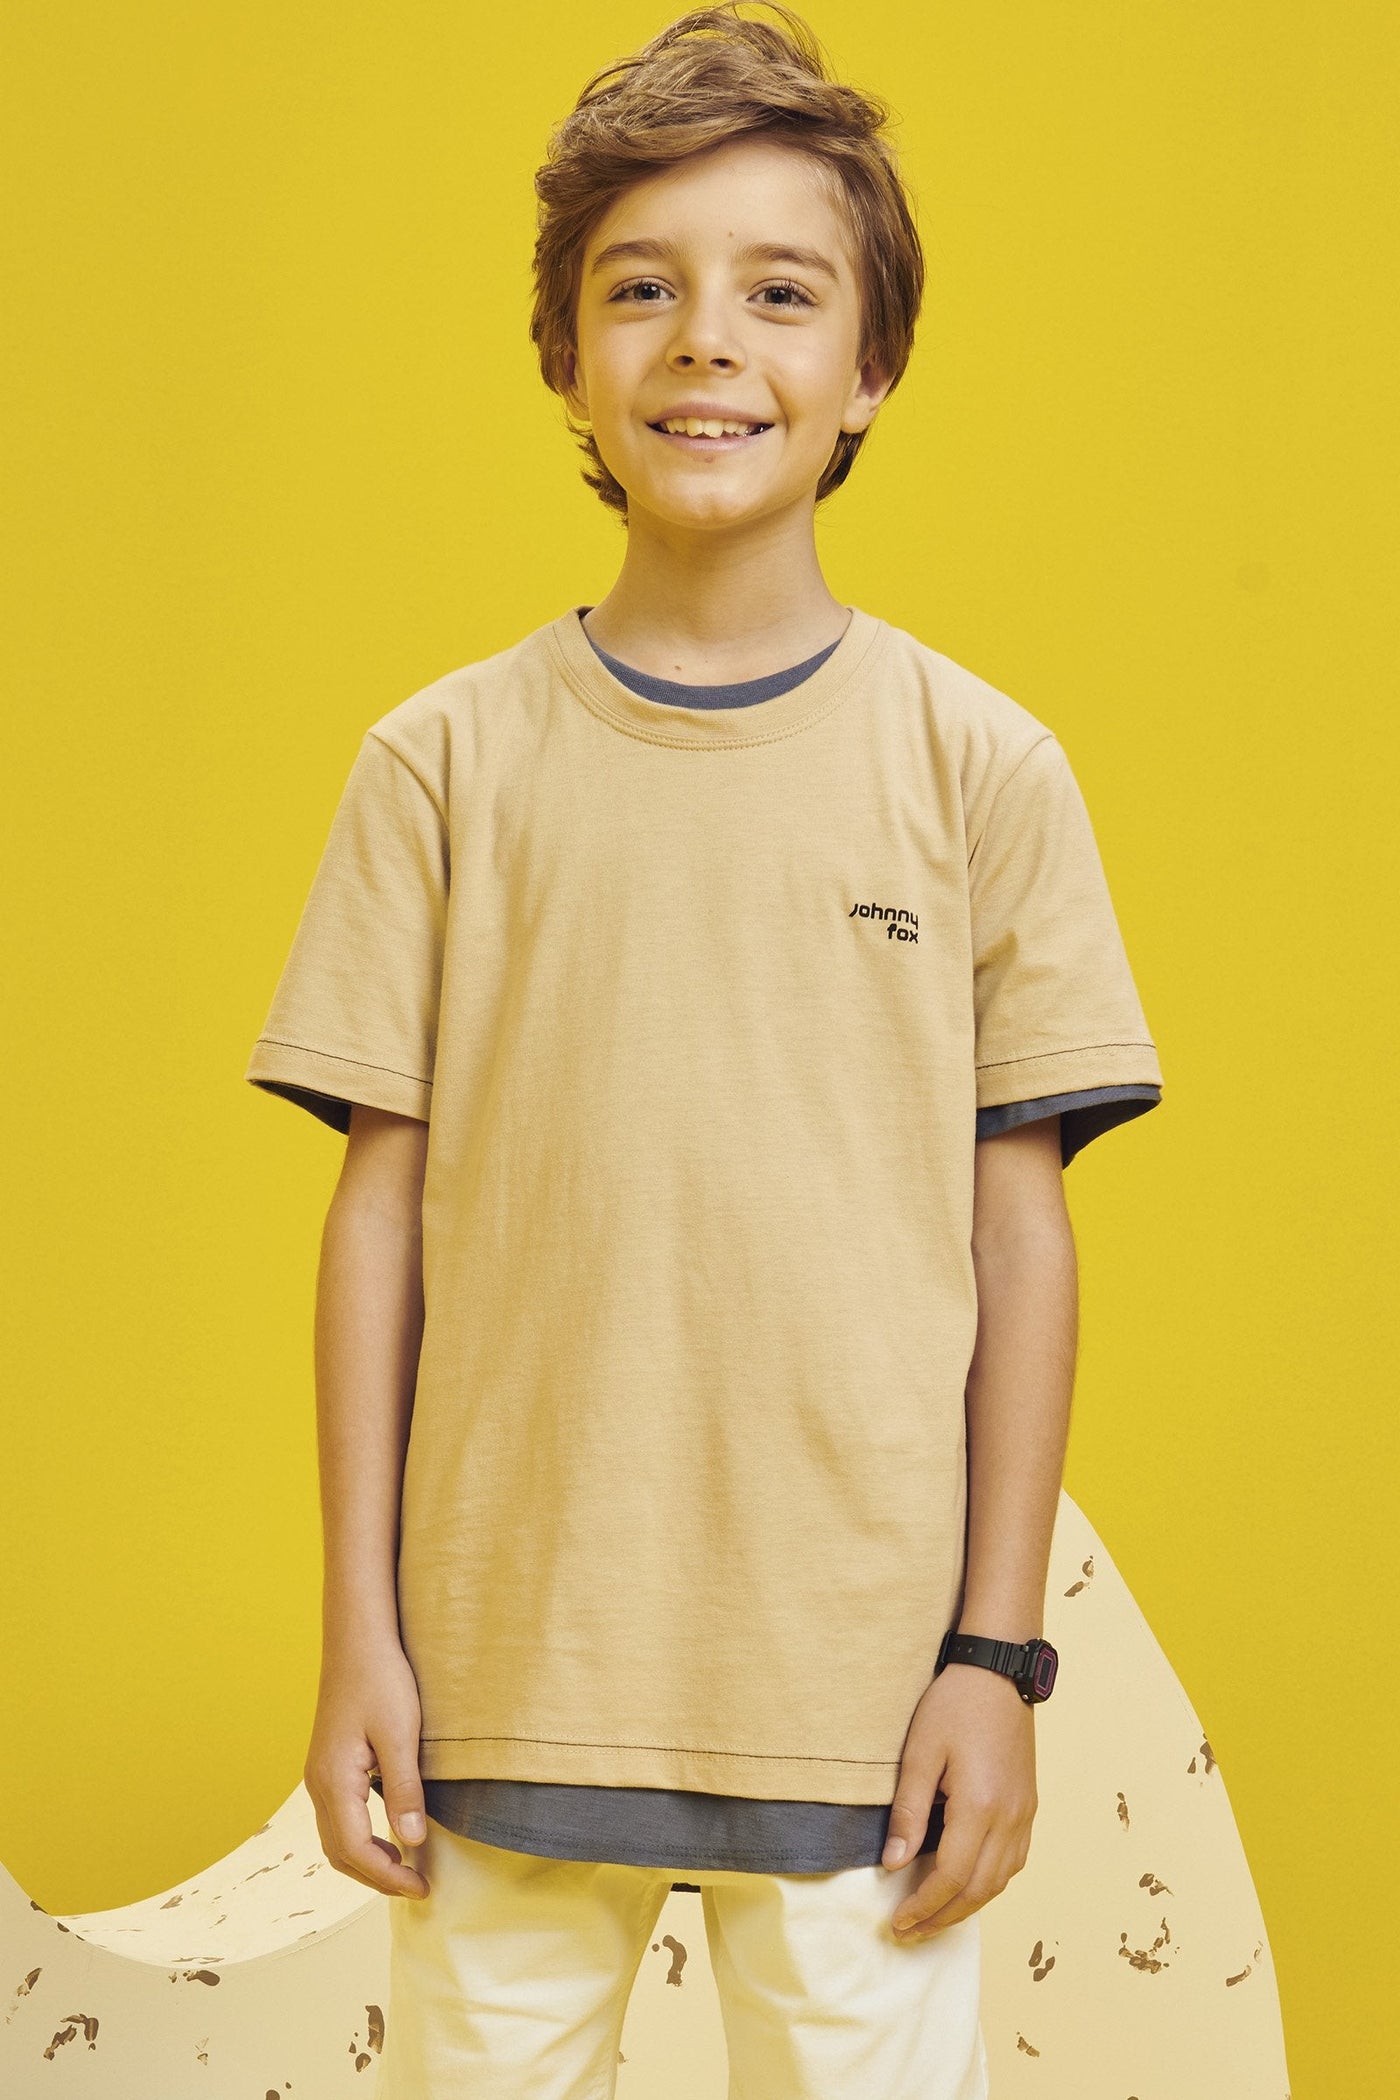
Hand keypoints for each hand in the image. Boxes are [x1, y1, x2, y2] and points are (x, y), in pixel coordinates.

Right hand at [303, 1639, 431, 1898]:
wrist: (357, 1639)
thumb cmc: (380, 1678)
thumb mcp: (401, 1733)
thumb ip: (404, 1789)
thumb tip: (412, 1842)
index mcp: (333, 1780)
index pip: (355, 1850)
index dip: (388, 1876)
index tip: (422, 1887)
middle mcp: (318, 1784)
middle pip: (340, 1853)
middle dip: (376, 1877)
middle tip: (417, 1886)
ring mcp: (319, 1775)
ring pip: (336, 1838)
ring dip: (367, 1861)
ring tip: (406, 1868)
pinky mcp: (328, 1766)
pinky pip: (339, 1818)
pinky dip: (361, 1839)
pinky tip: (388, 1833)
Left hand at [884, 1664, 1036, 1938]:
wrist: (998, 1671)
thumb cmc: (954, 1705)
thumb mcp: (919, 1754)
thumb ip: (908, 1812)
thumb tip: (894, 1865)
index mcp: (980, 1807)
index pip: (950, 1878)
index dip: (923, 1907)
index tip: (898, 1923)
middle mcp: (1010, 1819)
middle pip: (978, 1889)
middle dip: (943, 1917)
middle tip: (911, 1932)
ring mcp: (1025, 1814)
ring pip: (1000, 1881)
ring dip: (967, 1905)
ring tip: (934, 1916)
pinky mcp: (1029, 1805)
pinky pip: (1013, 1861)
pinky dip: (989, 1882)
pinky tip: (967, 1883)